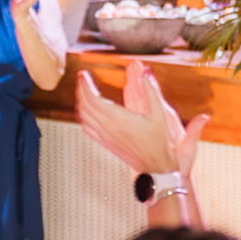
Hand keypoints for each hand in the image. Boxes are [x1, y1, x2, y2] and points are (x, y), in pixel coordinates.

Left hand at [76, 60, 206, 176]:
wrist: (156, 167)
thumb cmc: (160, 142)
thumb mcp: (159, 114)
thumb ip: (151, 92)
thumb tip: (146, 72)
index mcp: (119, 119)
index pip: (93, 99)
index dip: (85, 85)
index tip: (83, 74)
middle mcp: (108, 128)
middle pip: (85, 105)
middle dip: (81, 90)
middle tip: (82, 78)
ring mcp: (104, 137)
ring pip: (83, 116)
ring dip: (80, 101)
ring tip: (84, 89)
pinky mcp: (104, 143)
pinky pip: (86, 127)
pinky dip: (83, 115)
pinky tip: (86, 109)